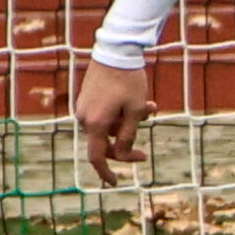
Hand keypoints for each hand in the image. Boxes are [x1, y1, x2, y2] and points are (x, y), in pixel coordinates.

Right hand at [75, 60, 155, 183]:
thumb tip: (123, 156)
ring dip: (128, 124)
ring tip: (150, 108)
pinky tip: (142, 102)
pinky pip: (104, 115)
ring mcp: (84, 107)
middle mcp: (85, 118)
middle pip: (105, 143)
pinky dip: (121, 114)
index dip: (105, 172)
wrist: (116, 51)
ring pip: (108, 127)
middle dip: (126, 146)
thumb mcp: (135, 111)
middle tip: (144, 152)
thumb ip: (128, 136)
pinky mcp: (87, 98)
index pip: (97, 157)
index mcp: (96, 124)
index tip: (114, 183)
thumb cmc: (128, 81)